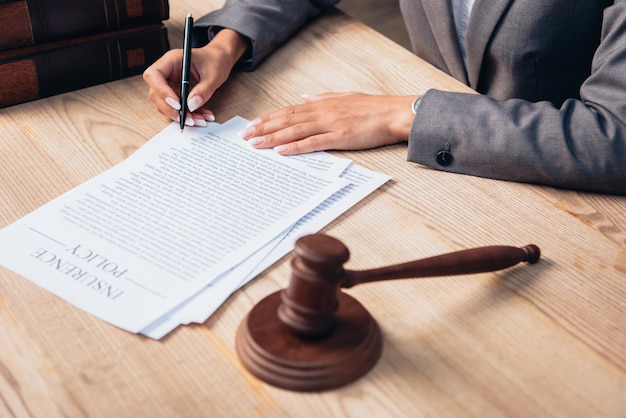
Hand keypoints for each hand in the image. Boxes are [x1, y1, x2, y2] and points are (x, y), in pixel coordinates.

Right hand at [143, 29, 248, 125]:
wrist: (219, 60)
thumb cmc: (215, 61)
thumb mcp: (214, 75)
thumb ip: (203, 90)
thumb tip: (191, 105)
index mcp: (172, 60)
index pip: (154, 75)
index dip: (162, 91)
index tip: (178, 104)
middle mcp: (167, 72)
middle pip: (156, 94)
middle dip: (171, 110)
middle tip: (189, 119)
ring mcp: (170, 84)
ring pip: (165, 105)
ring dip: (181, 116)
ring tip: (200, 120)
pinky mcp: (176, 94)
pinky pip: (177, 108)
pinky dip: (189, 115)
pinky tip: (202, 117)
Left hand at [239, 93, 416, 153]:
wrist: (394, 113)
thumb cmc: (373, 108)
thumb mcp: (345, 97)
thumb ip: (323, 97)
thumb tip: (305, 96)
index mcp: (323, 104)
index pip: (289, 111)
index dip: (269, 118)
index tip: (253, 124)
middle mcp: (322, 112)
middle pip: (286, 120)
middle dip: (263, 128)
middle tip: (245, 136)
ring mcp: (330, 124)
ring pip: (295, 131)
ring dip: (273, 138)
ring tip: (255, 144)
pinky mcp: (340, 137)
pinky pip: (313, 143)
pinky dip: (295, 147)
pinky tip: (281, 151)